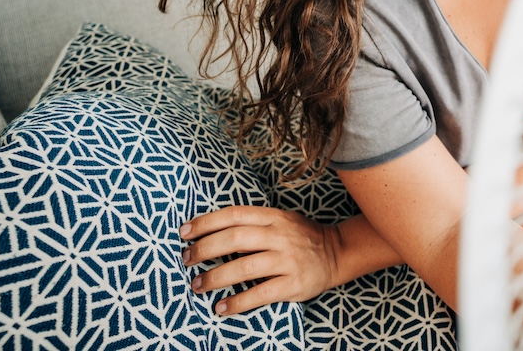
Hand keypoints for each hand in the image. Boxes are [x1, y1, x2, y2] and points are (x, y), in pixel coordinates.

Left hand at [180, 205, 340, 315]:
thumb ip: (253, 223)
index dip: (206, 222)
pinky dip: (237, 303)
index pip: (235, 214)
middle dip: (204, 250)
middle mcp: (280, 236)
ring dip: (215, 278)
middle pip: (235, 239)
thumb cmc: (300, 237)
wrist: (337, 253)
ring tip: (197, 286)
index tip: (184, 233)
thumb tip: (211, 232)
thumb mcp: (280, 220)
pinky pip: (260, 294)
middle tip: (186, 260)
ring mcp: (288, 260)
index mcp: (274, 217)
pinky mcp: (294, 284)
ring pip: (244, 268)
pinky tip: (220, 308)